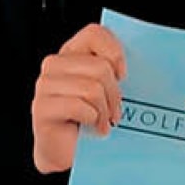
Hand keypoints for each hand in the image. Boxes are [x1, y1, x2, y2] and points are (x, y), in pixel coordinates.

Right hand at [30, 23, 124, 173]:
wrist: (66, 151)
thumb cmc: (89, 119)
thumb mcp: (106, 90)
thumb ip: (115, 72)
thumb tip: (142, 67)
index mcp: (72, 53)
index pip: (94, 33)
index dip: (114, 52)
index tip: (122, 75)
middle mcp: (55, 65)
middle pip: (100, 67)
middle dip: (114, 93)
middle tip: (115, 111)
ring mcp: (45, 85)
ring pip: (91, 88)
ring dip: (105, 110)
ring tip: (105, 121)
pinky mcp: (41, 107)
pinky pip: (79, 106)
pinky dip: (93, 120)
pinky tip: (93, 128)